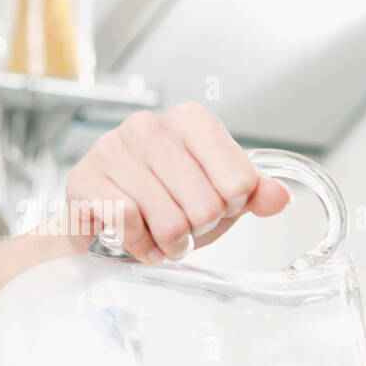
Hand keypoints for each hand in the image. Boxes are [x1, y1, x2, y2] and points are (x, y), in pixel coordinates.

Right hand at [65, 102, 290, 262]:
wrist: (105, 216)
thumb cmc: (167, 200)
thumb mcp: (220, 195)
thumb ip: (255, 194)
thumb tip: (280, 197)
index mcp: (193, 121)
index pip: (241, 181)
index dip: (230, 208)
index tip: (212, 204)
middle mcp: (151, 126)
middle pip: (207, 206)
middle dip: (199, 230)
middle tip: (183, 225)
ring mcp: (114, 148)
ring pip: (170, 221)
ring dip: (170, 244)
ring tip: (160, 236)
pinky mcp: (85, 179)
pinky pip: (130, 225)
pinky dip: (139, 245)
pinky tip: (137, 238)